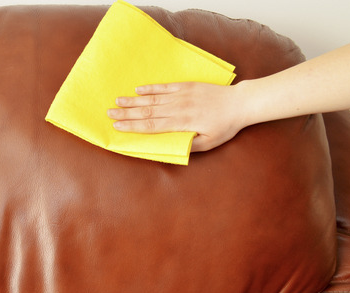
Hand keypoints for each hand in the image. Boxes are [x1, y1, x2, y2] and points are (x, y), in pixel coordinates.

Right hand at [106, 82, 247, 151]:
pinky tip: (138, 89)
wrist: (240, 103)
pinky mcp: (187, 86)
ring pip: (153, 98)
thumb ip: (189, 146)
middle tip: (109, 113)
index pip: (152, 125)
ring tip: (117, 100)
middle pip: (148, 111)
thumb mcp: (209, 143)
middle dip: (127, 113)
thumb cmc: (225, 126)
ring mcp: (182, 95)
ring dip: (134, 100)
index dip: (133, 126)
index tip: (117, 126)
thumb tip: (170, 148)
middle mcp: (179, 107)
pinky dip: (151, 88)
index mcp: (183, 123)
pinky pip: (165, 87)